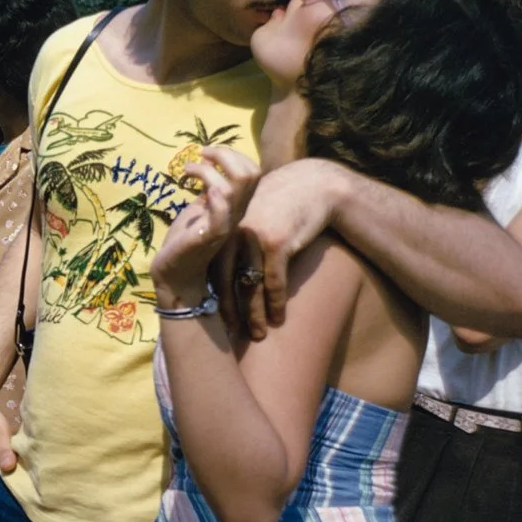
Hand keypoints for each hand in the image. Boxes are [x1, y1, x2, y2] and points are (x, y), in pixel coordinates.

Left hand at [156, 145, 261, 306]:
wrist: (175, 275)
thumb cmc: (185, 242)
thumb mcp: (201, 210)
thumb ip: (210, 192)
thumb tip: (210, 167)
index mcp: (236, 206)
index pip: (251, 171)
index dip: (232, 155)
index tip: (207, 154)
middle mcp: (237, 213)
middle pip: (250, 173)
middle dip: (225, 154)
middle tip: (201, 153)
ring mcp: (226, 224)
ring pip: (235, 185)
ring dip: (209, 170)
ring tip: (188, 169)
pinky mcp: (212, 234)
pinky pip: (221, 208)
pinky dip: (209, 189)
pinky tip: (190, 184)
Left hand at [214, 155, 340, 339]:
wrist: (311, 186)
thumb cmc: (279, 205)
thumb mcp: (250, 215)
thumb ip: (233, 238)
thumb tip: (222, 268)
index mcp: (224, 229)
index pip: (212, 269)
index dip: (212, 295)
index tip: (211, 317)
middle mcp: (233, 234)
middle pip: (226, 281)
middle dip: (228, 311)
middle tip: (231, 333)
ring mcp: (254, 239)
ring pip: (250, 286)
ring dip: (254, 314)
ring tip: (258, 334)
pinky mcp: (277, 243)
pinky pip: (274, 282)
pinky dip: (276, 302)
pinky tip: (278, 318)